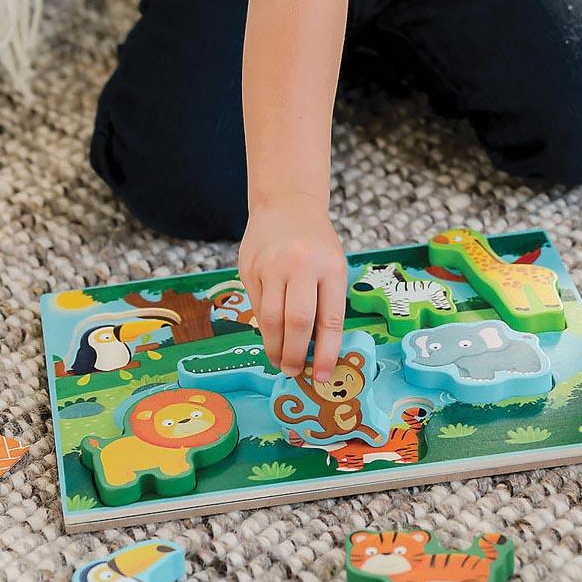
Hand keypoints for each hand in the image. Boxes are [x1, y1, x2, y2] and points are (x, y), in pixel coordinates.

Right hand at [238, 197, 348, 383]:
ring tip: (280, 361)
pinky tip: (270, 333)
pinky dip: (264, 325)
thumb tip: (318, 352)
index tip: (324, 376)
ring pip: (270, 319)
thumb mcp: (333, 267)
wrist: (286, 205)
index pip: (329, 319)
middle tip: (295, 371)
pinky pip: (256, 306)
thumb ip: (327, 304)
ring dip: (275, 347)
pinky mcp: (248, 267)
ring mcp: (270, 265)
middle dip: (296, 355)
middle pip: (296, 322)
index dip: (327, 353)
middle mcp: (299, 265)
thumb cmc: (316, 243)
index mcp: (330, 267)